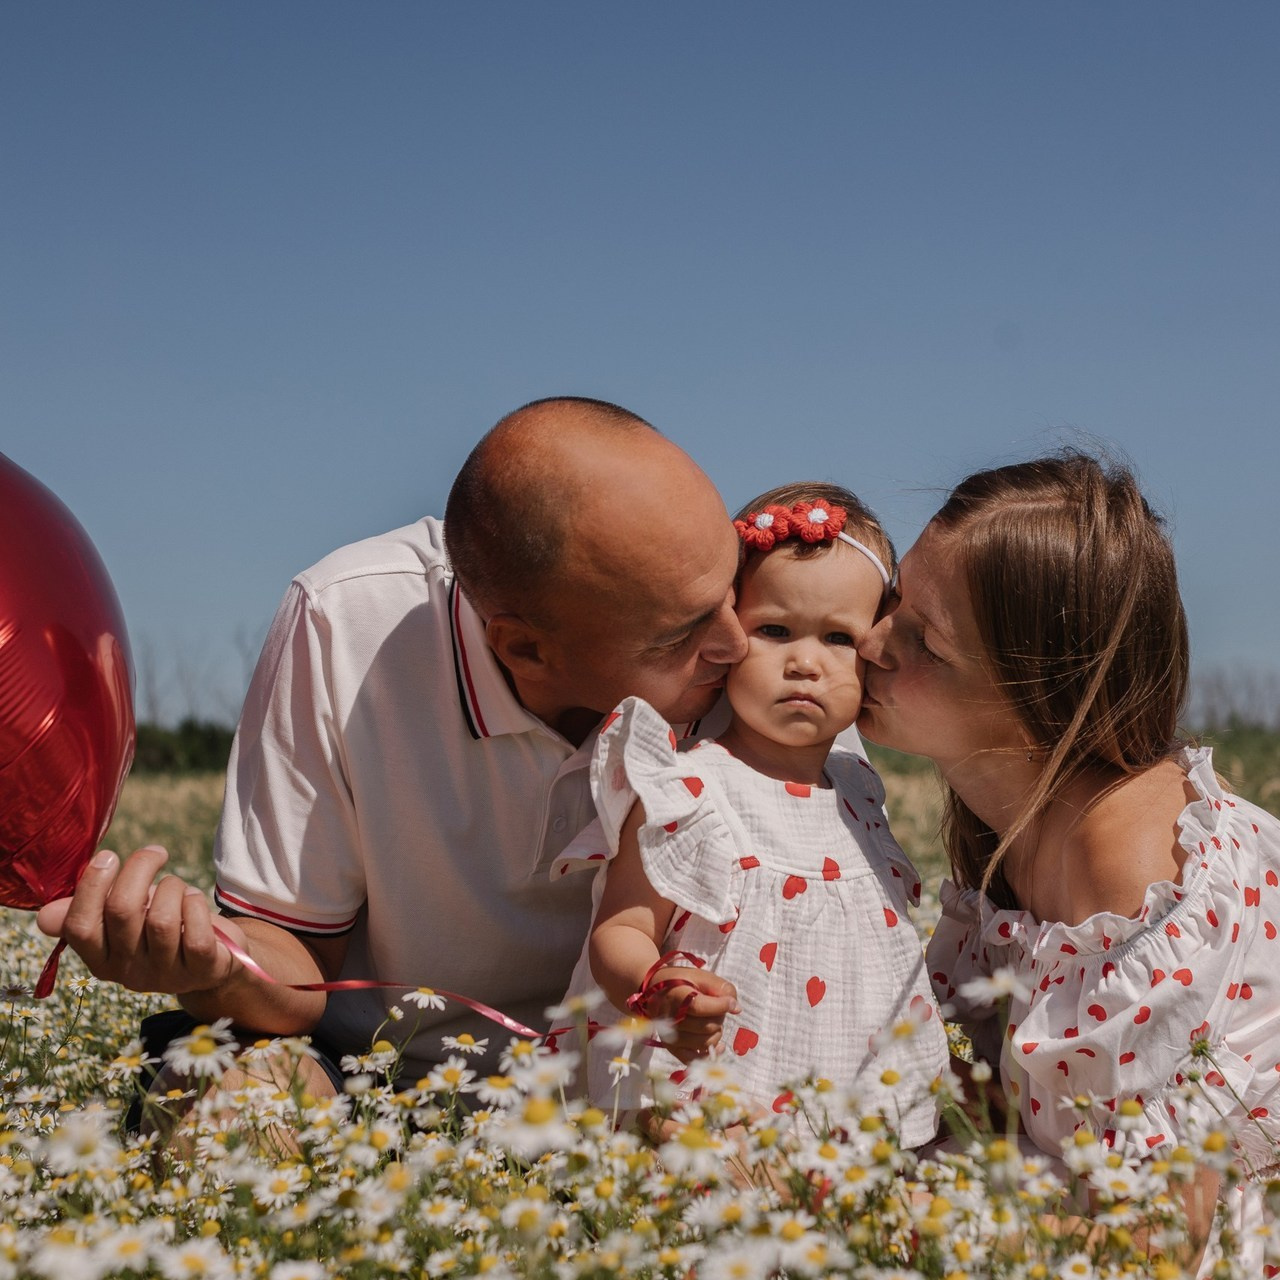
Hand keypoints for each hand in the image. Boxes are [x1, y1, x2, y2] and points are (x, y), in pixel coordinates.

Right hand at [36, 845, 244, 995]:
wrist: (213, 957)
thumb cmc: (158, 927)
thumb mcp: (123, 920)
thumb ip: (88, 912)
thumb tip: (44, 916)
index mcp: (101, 959)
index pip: (80, 927)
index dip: (91, 886)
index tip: (109, 856)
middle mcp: (129, 972)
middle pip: (122, 910)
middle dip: (140, 869)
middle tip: (155, 853)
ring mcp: (166, 975)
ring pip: (161, 918)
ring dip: (173, 887)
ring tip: (178, 887)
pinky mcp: (202, 970)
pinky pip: (196, 933)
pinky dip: (196, 905)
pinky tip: (194, 902)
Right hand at [642, 965, 738, 1063]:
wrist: (653, 989)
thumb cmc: (680, 981)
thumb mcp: (701, 976)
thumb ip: (721, 988)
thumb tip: (736, 1008)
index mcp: (676, 997)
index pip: (701, 1007)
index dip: (721, 1006)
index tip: (732, 1003)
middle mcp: (670, 1019)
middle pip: (707, 1026)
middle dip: (719, 1017)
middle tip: (716, 1008)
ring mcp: (670, 1036)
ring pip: (705, 1042)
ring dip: (716, 1032)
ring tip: (711, 1020)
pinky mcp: (671, 1048)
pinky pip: (694, 1059)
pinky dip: (709, 1054)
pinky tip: (718, 1044)